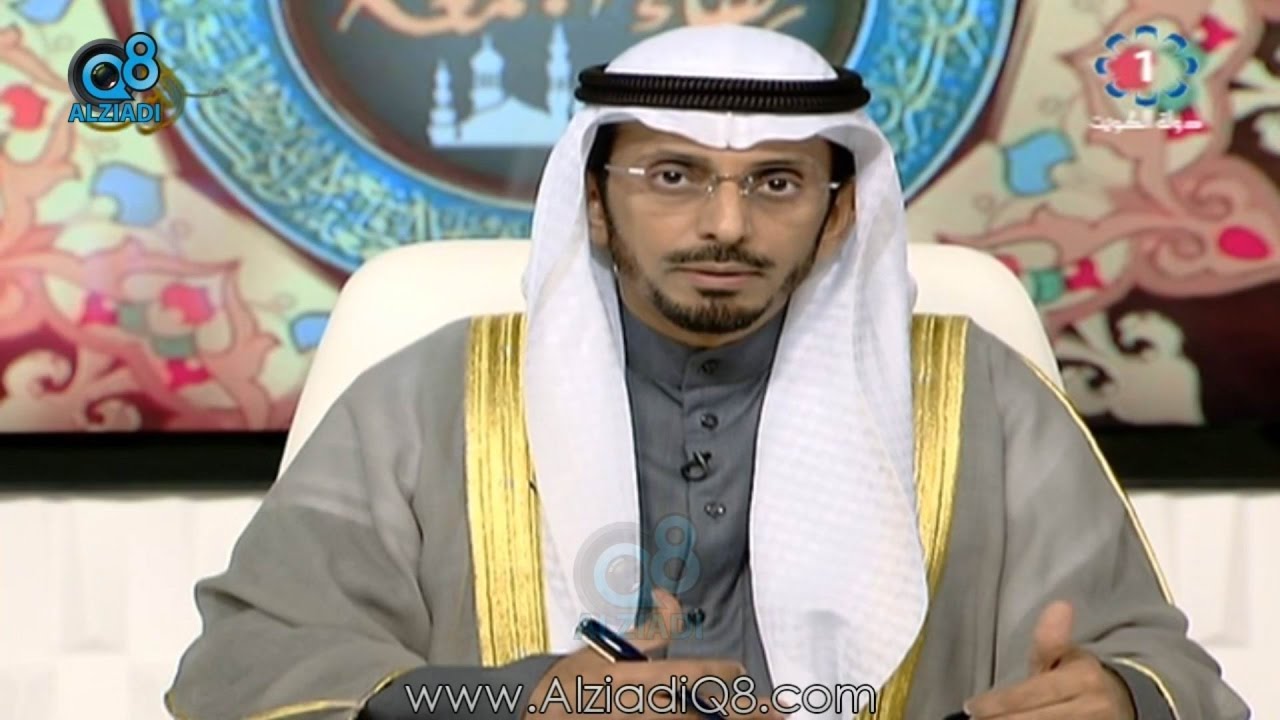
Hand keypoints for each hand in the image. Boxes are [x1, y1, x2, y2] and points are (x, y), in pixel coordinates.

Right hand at [524, 589, 778, 719]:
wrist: (539, 713)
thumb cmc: (577, 681)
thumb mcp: (610, 648)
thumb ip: (649, 629)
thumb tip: (669, 595)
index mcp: (639, 679)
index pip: (693, 675)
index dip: (723, 673)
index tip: (741, 672)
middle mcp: (644, 710)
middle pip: (705, 717)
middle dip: (746, 715)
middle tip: (780, 712)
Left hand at [963, 601, 1135, 718]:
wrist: (1122, 703)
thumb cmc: (1082, 678)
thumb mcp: (1067, 655)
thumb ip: (1051, 640)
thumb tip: (1060, 605)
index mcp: (1083, 679)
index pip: (1032, 693)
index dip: (998, 703)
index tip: (972, 707)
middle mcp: (1092, 707)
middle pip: (1035, 718)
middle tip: (977, 719)